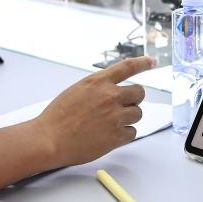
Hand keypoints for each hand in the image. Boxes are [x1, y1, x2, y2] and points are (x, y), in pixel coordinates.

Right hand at [34, 56, 155, 167]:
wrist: (50, 139)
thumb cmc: (57, 117)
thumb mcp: (77, 91)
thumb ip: (97, 88)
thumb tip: (112, 92)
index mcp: (98, 82)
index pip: (127, 67)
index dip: (143, 63)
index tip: (153, 62)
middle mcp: (110, 96)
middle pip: (139, 93)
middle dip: (133, 99)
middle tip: (122, 106)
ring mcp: (115, 116)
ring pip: (137, 113)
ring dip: (128, 118)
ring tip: (110, 124)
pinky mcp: (116, 136)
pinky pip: (132, 132)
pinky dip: (123, 135)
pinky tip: (108, 136)